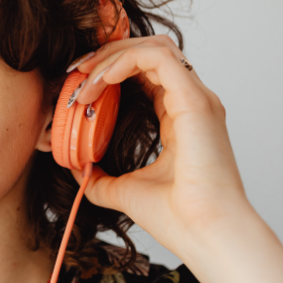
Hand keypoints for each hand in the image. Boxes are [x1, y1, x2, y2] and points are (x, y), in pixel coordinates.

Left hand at [70, 35, 256, 261]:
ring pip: (154, 47)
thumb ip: (101, 178)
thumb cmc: (179, 218)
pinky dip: (123, 61)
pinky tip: (100, 81)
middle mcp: (192, 102)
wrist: (206, 234)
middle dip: (108, 55)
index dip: (111, 71)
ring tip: (84, 77)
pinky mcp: (195, 102)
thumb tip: (78, 169)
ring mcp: (197, 99)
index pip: (147, 74)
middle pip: (150, 52)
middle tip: (76, 73)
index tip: (78, 87)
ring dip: (112, 56)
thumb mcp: (125, 191)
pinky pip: (156, 59)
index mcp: (181, 118)